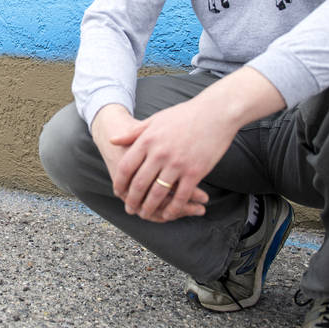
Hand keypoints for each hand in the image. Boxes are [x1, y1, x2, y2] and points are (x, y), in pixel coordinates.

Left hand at [90, 104, 210, 222]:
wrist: (215, 113)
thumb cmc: (184, 115)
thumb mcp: (155, 120)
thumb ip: (133, 133)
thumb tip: (112, 140)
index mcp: (147, 140)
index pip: (126, 167)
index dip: (120, 182)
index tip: (118, 191)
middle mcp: (159, 153)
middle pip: (139, 184)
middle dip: (132, 200)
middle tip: (129, 209)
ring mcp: (177, 164)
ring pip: (158, 193)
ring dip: (149, 208)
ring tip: (145, 214)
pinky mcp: (195, 172)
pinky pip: (180, 196)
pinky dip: (173, 208)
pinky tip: (169, 214)